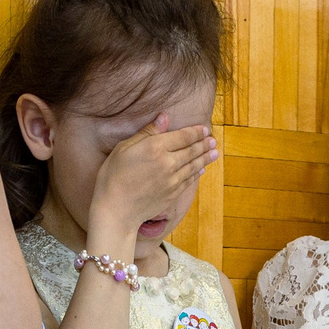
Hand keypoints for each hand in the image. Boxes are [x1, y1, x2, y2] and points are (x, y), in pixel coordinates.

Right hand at [88, 114, 216, 246]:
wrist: (116, 210)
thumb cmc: (113, 176)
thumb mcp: (124, 148)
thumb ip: (147, 133)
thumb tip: (164, 117)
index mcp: (155, 148)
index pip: (182, 137)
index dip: (195, 132)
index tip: (204, 129)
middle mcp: (168, 163)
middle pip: (191, 151)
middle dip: (204, 145)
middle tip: (213, 140)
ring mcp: (172, 180)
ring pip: (193, 166)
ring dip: (205, 158)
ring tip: (215, 152)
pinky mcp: (172, 194)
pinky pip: (188, 180)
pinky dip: (196, 173)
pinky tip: (201, 170)